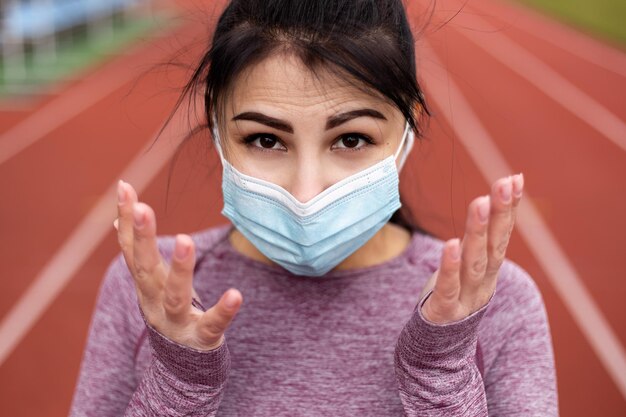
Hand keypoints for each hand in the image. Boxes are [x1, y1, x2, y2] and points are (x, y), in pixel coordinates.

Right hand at [115, 180, 242, 350]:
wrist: (180, 367)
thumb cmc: (168, 311)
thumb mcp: (151, 282)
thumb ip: (138, 252)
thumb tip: (118, 220)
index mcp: (146, 284)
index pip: (131, 248)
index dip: (126, 219)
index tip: (124, 187)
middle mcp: (155, 301)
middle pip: (145, 268)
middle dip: (143, 238)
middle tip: (142, 208)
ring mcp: (177, 320)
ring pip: (174, 295)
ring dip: (179, 268)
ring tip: (186, 240)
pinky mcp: (202, 337)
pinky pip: (212, 324)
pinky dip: (223, 311)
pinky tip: (235, 295)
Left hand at [421, 174, 523, 324]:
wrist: (436, 343)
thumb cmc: (453, 293)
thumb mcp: (470, 264)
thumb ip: (480, 238)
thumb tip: (491, 200)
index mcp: (490, 269)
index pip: (502, 234)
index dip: (509, 208)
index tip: (514, 178)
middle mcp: (484, 281)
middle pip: (494, 244)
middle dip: (500, 213)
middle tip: (503, 183)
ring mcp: (466, 296)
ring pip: (474, 261)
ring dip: (478, 231)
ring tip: (479, 203)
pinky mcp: (443, 309)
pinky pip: (448, 285)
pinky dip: (450, 265)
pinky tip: (450, 243)